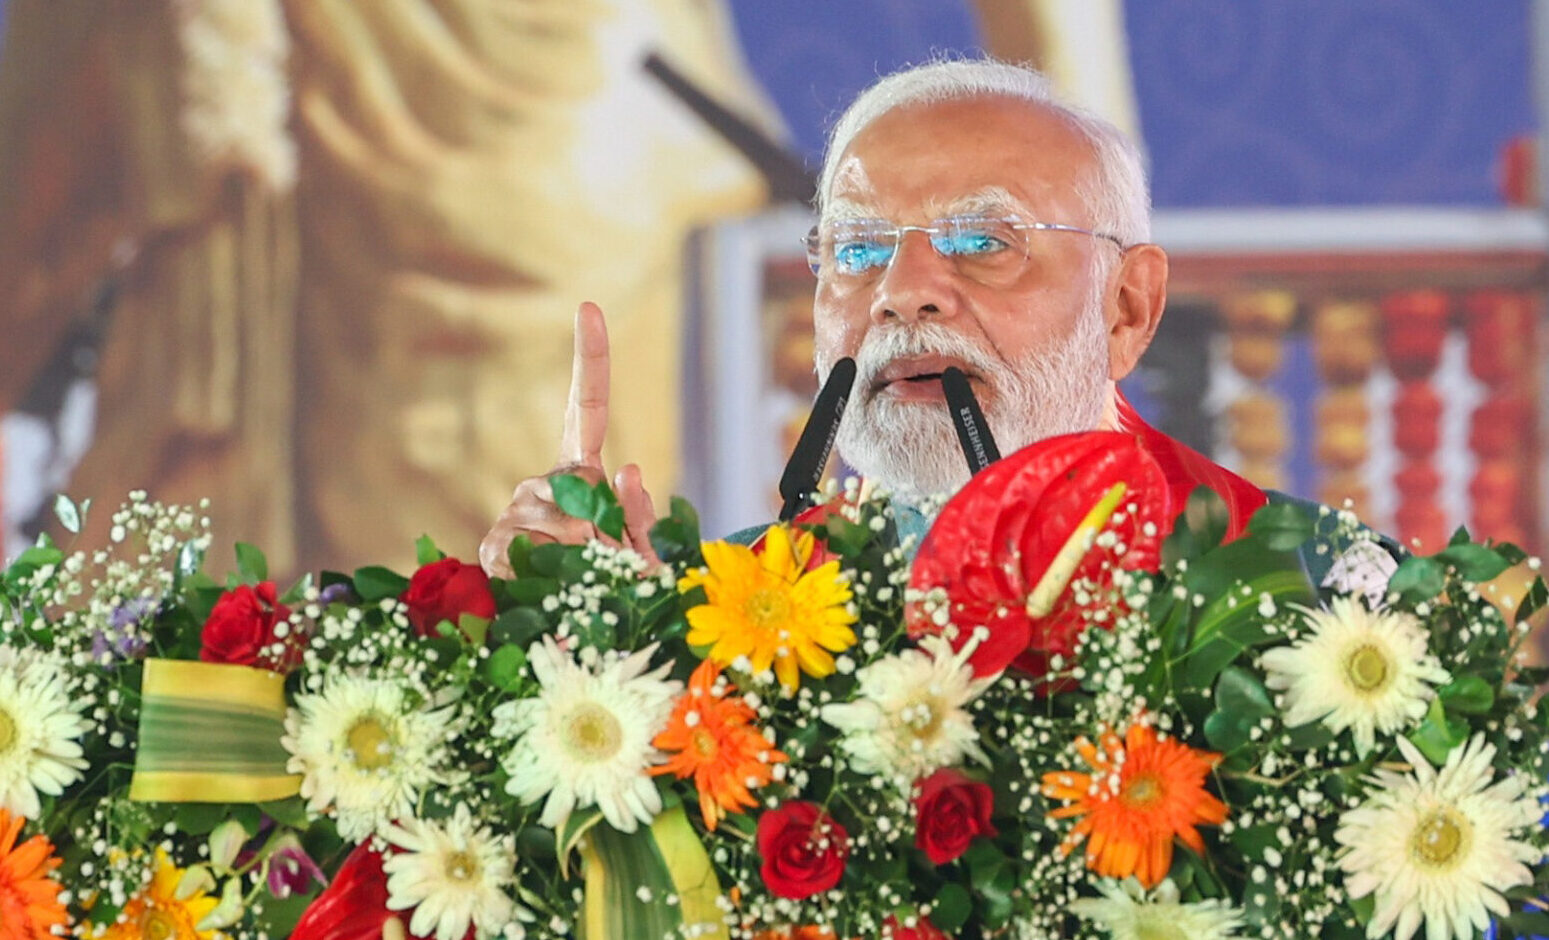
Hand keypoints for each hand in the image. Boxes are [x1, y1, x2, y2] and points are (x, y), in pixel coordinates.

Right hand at [479, 303, 660, 577]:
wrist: (564, 640)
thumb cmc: (608, 596)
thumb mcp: (642, 559)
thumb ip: (641, 518)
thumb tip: (628, 466)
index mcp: (582, 475)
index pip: (585, 409)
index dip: (590, 359)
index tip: (588, 307)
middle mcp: (545, 484)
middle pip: (580, 487)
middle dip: (604, 532)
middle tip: (606, 566)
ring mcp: (515, 511)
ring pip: (559, 523)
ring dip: (581, 559)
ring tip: (579, 583)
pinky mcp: (494, 546)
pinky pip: (528, 551)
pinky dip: (547, 573)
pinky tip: (540, 583)